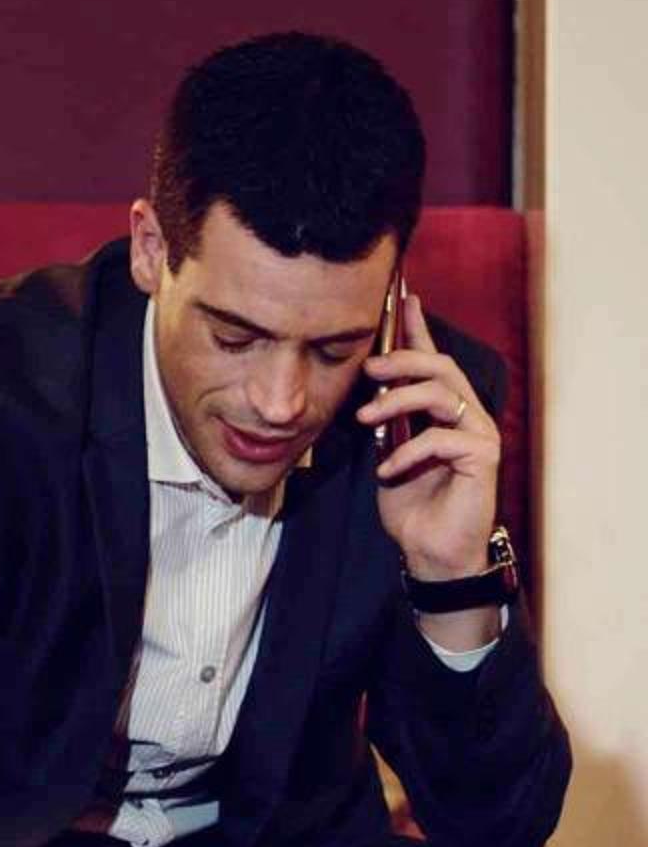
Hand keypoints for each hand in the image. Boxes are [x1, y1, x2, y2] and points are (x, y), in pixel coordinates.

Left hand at [357, 289, 498, 590]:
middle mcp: (467, 415)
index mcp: (442, 410)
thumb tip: (363, 392)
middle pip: (440, 367)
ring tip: (366, 419)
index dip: (418, 329)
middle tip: (368, 368)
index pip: (432, 360)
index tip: (403, 297)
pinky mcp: (484, 458)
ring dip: (397, 401)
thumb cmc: (410, 502)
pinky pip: (443, 438)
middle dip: (402, 359)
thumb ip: (383, 422)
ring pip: (442, 394)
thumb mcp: (386, 452)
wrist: (430, 549)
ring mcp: (479, 434)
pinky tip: (387, 470)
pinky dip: (407, 451)